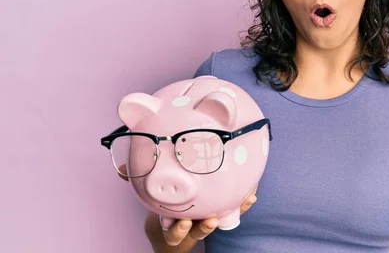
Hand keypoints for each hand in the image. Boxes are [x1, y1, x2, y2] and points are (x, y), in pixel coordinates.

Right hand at [117, 164, 258, 251]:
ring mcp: (204, 223)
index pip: (174, 232)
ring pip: (218, 222)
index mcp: (172, 226)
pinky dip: (241, 204)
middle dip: (204, 226)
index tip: (181, 223)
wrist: (175, 236)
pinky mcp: (219, 214)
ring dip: (228, 214)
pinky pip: (231, 212)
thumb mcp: (149, 202)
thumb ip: (137, 183)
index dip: (178, 229)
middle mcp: (190, 227)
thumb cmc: (163, 213)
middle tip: (210, 220)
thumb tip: (121, 168)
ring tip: (238, 204)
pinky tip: (251, 194)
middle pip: (198, 231)